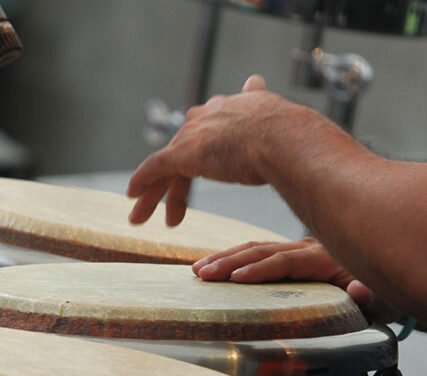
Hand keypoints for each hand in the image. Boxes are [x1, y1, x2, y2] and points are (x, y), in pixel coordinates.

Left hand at [127, 75, 286, 226]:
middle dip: (175, 176)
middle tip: (172, 204)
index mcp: (235, 107)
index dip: (205, 150)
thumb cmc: (295, 140)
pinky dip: (143, 182)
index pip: (212, 130)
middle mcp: (210, 114)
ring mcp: (196, 132)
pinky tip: (132, 198)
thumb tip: (289, 113)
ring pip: (166, 163)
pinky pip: (155, 168)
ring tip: (143, 217)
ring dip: (155, 192)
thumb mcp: (285, 124)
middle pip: (186, 147)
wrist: (285, 139)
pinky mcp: (183, 152)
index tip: (204, 162)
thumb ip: (277, 122)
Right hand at [193, 237, 401, 323]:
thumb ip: (373, 296)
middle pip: (263, 250)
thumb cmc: (389, 291)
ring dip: (227, 258)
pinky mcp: (295, 254)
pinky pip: (260, 251)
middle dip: (231, 262)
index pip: (287, 262)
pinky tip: (215, 264)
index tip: (236, 279)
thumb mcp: (387, 298)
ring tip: (199, 270)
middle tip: (203, 274)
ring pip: (257, 248)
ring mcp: (301, 249)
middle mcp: (310, 248)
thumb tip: (360, 290)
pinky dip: (236, 257)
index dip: (261, 270)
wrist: (395, 267)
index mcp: (327, 258)